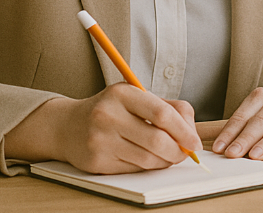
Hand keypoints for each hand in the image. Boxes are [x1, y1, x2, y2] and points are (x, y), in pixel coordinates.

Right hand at [5, 83, 200, 173]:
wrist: (67, 126)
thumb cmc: (111, 110)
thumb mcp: (136, 97)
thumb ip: (168, 108)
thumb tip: (192, 133)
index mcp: (122, 93)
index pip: (162, 113)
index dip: (184, 131)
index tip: (195, 142)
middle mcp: (108, 115)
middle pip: (157, 140)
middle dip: (178, 152)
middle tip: (185, 154)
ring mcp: (100, 140)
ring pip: (147, 159)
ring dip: (165, 162)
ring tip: (169, 157)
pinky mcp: (96, 161)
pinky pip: (134, 169)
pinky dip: (148, 168)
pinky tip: (149, 160)